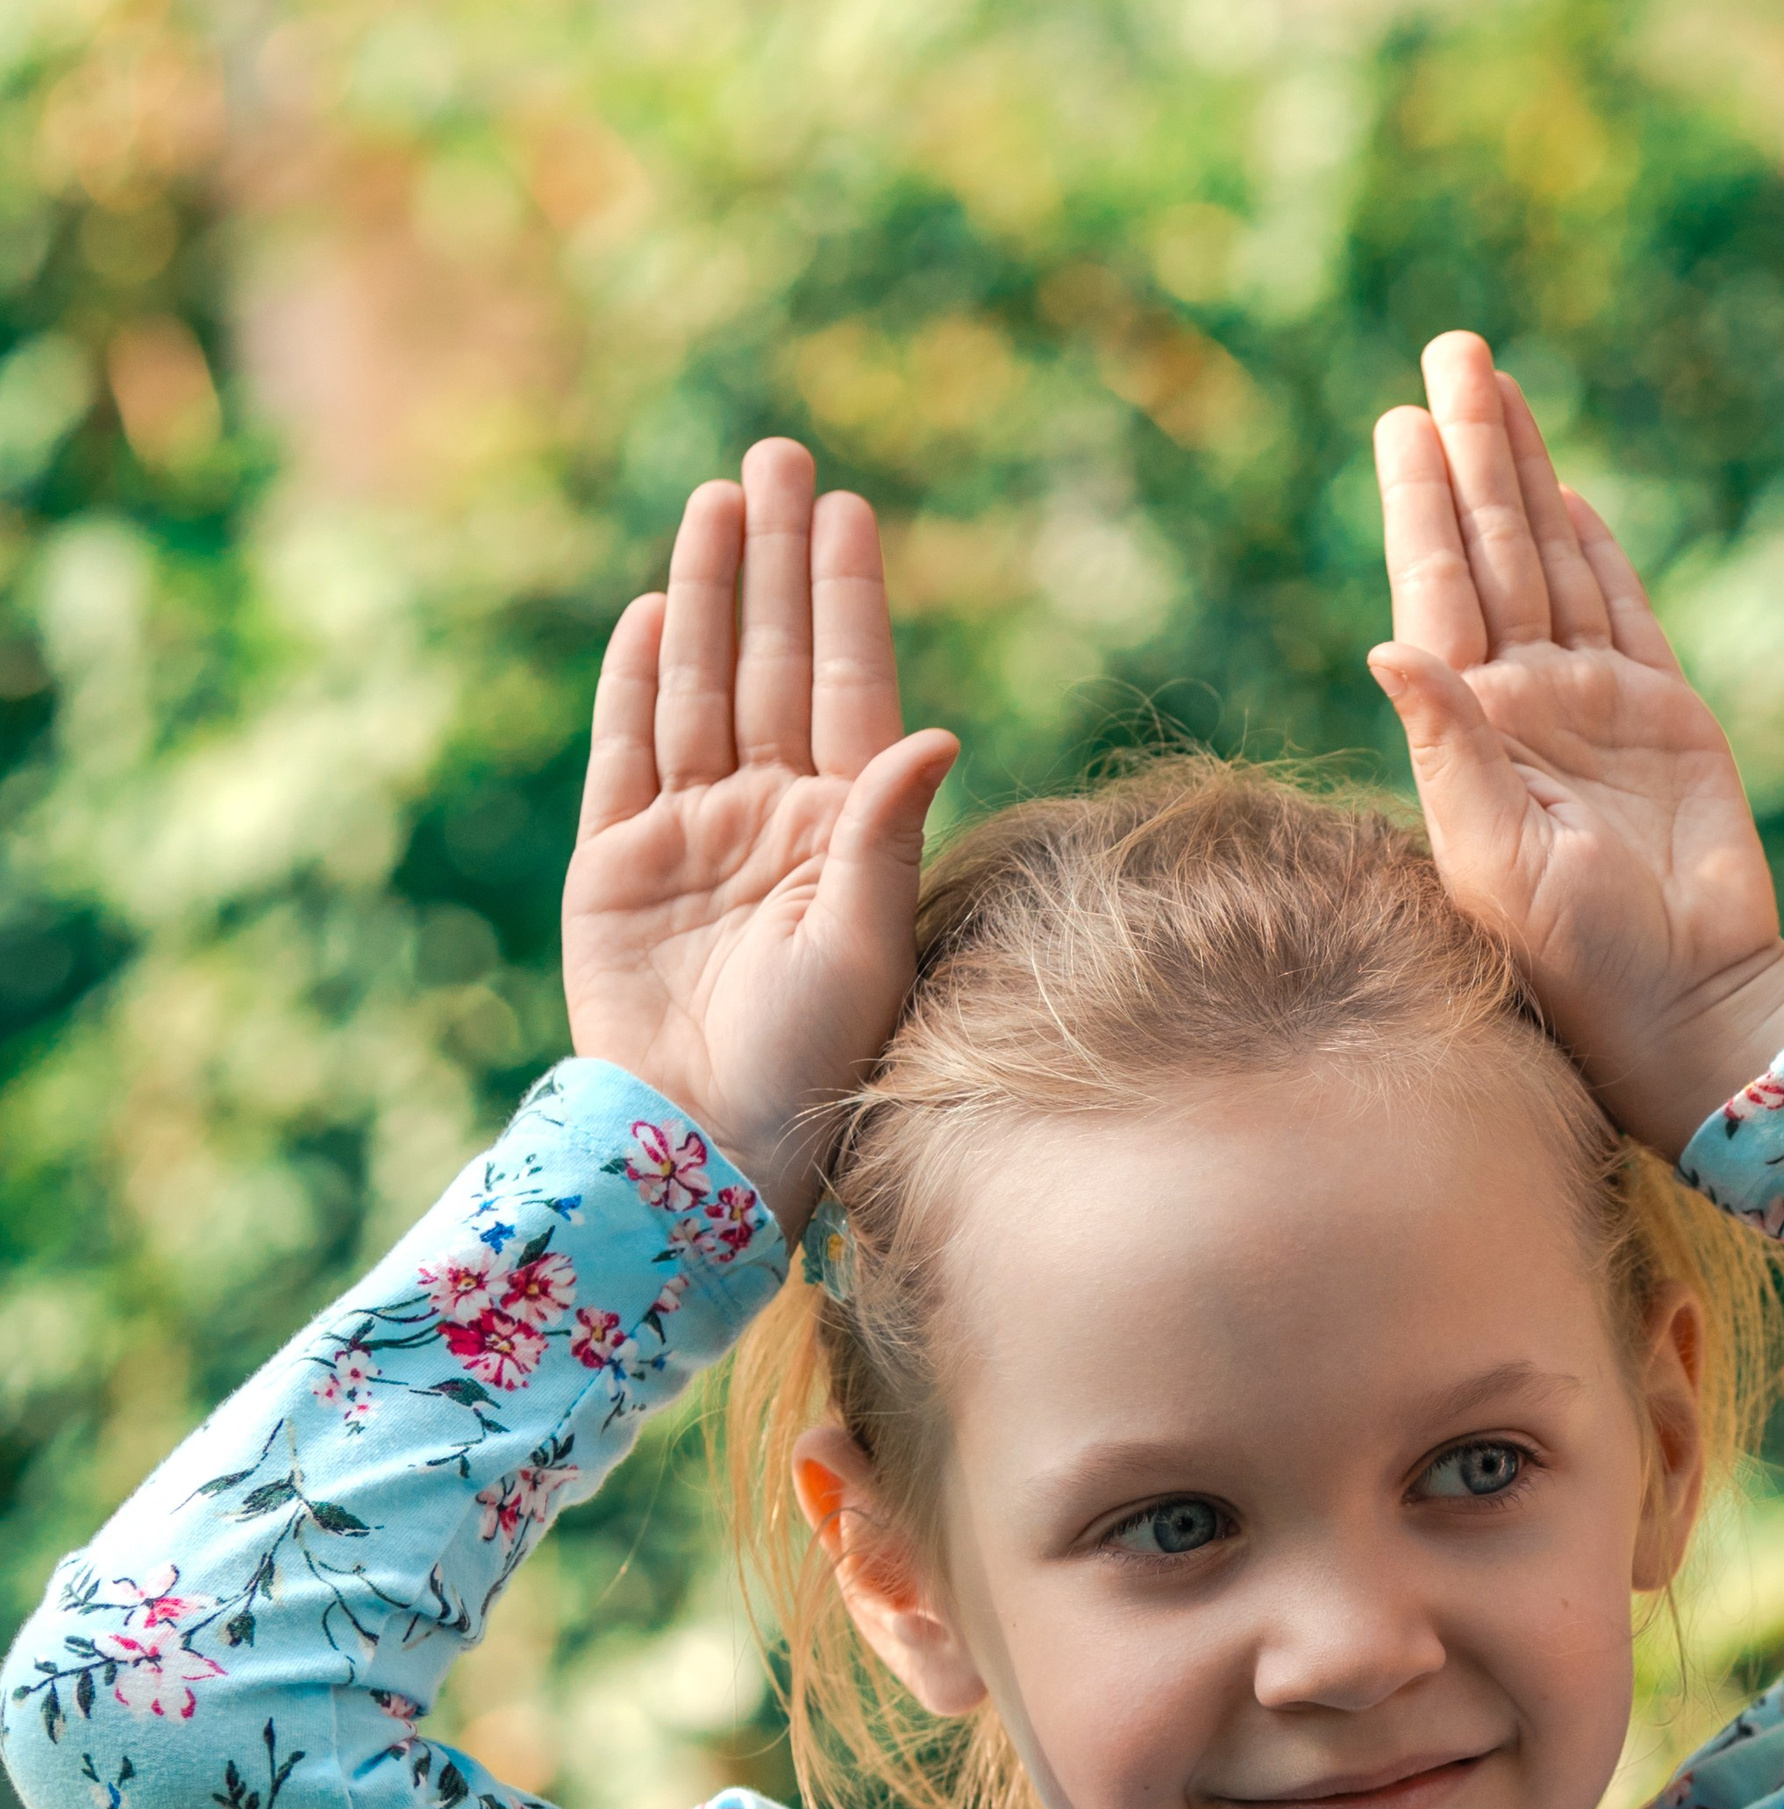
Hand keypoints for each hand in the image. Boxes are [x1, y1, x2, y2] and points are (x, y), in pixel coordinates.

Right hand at [563, 439, 958, 1234]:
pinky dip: (633, 682)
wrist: (704, 1144)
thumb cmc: (808, 1067)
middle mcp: (770, 821)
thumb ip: (882, 833)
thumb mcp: (862, 946)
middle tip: (781, 455)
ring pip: (699, 687)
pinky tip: (648, 611)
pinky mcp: (615, 864)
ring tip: (719, 499)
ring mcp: (691, 837)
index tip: (850, 510)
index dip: (845, 599)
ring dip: (708, 594)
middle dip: (777, 561)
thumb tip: (934, 729)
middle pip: (771, 663)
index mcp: (842, 836)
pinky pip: (624, 752)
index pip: (846, 689)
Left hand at [1370, 335, 1783, 1159]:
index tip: (1401, 423)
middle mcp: (1526, 706)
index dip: (1422, 505)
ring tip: (1497, 386)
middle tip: (1452, 350)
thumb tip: (1386, 650)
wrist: (1685, 1004)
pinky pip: (1622, 610)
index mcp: (1473, 735)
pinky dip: (1597, 549)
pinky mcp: (1665, 718)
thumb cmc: (1578, 959)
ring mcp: (1596, 707)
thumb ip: (1449, 750)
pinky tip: (1568, 495)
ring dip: (1525, 475)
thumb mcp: (1494, 858)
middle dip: (1473, 452)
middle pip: (1494, 551)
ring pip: (1553, 562)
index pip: (1438, 593)